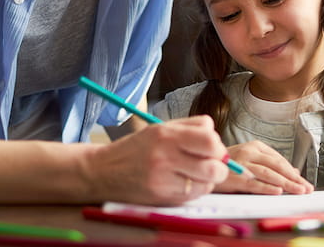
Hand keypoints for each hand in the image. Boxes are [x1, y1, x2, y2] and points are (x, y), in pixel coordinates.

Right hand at [81, 116, 229, 204]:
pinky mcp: (161, 197)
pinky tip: (185, 182)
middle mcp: (165, 157)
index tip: (214, 148)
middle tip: (213, 163)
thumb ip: (190, 126)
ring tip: (197, 173)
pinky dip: (195, 190)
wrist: (103, 171)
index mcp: (166, 135)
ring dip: (208, 179)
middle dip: (220, 166)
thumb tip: (215, 134)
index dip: (218, 146)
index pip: (210, 140)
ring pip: (206, 184)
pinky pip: (193, 196)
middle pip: (214, 167)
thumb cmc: (135, 149)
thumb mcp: (160, 128)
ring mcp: (163, 179)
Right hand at [215, 141, 313, 194]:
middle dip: (294, 178)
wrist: (200, 165)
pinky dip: (267, 187)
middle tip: (307, 188)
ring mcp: (241, 163)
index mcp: (255, 146)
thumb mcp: (249, 161)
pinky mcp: (234, 176)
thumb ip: (269, 165)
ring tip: (298, 190)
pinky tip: (278, 191)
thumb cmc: (226, 165)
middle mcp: (249, 151)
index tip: (303, 182)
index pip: (279, 160)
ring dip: (287, 183)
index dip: (293, 172)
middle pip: (277, 166)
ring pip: (269, 173)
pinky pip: (254, 183)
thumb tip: (294, 172)